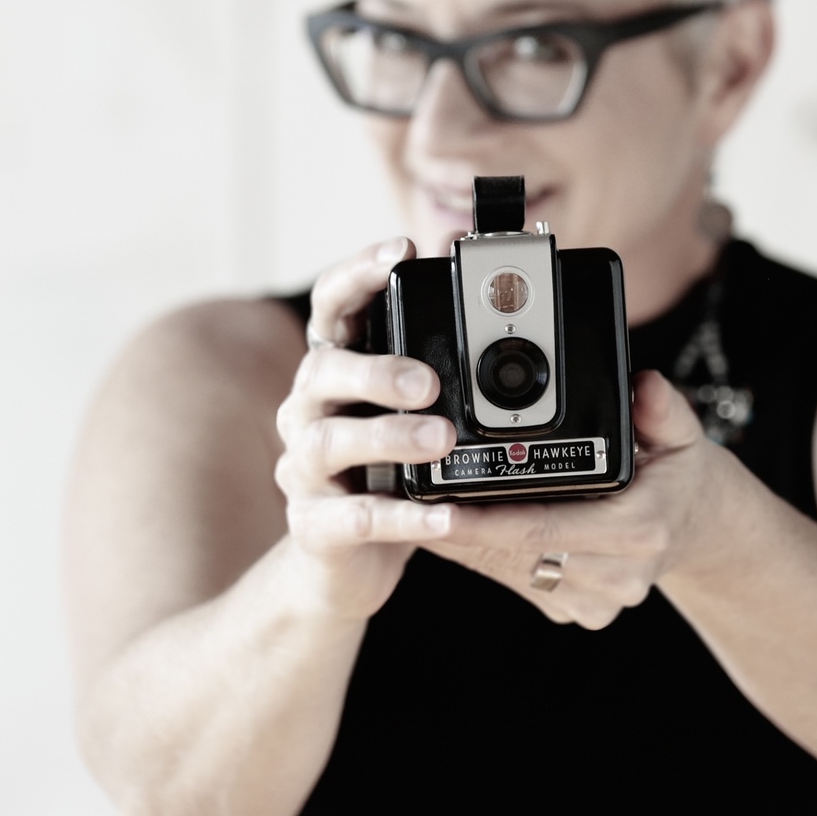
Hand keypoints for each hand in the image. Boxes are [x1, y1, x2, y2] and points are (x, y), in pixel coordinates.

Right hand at [274, 238, 457, 619]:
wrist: (342, 564)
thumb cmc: (387, 473)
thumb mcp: (414, 412)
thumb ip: (444, 366)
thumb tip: (511, 316)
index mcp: (334, 370)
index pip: (331, 304)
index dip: (359, 273)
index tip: (402, 251)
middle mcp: (307, 411)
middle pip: (322, 371)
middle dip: (375, 369)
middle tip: (428, 381)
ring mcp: (304, 470)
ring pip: (328, 442)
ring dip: (387, 437)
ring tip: (441, 439)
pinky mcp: (315, 527)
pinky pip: (355, 518)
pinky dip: (403, 517)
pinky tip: (445, 515)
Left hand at [425, 371, 724, 628]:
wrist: (698, 528)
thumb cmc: (681, 475)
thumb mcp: (683, 433)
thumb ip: (662, 408)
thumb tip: (644, 387)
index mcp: (639, 532)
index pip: (544, 527)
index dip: (486, 520)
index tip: (439, 508)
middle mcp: (618, 575)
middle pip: (517, 552)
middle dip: (460, 531)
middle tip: (409, 502)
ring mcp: (598, 600)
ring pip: (512, 571)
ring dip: (465, 545)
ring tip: (420, 511)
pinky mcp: (580, 609)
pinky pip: (520, 582)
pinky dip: (486, 557)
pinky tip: (454, 532)